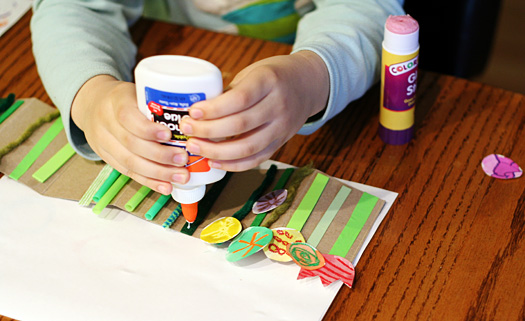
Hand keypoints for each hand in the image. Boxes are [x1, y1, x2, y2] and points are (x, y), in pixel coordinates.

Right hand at [71, 75, 188, 194]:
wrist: (92, 104)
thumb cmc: (124, 98)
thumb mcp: (137, 90)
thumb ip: (158, 102)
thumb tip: (195, 115)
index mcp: (115, 101)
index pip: (127, 117)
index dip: (148, 129)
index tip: (168, 136)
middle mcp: (106, 123)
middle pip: (131, 144)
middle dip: (160, 155)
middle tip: (183, 159)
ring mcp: (104, 143)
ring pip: (130, 162)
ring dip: (158, 173)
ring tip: (180, 176)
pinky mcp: (107, 159)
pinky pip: (128, 173)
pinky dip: (149, 182)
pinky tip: (166, 187)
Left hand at [180, 51, 328, 171]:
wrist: (308, 84)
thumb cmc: (273, 75)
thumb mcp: (253, 72)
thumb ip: (229, 91)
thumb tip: (196, 111)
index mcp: (268, 81)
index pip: (239, 99)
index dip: (213, 109)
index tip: (192, 111)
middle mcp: (278, 105)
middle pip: (241, 125)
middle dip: (208, 131)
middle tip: (187, 130)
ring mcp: (282, 127)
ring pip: (248, 147)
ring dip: (217, 152)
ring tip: (195, 147)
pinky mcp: (281, 143)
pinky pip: (257, 159)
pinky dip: (234, 164)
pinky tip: (214, 162)